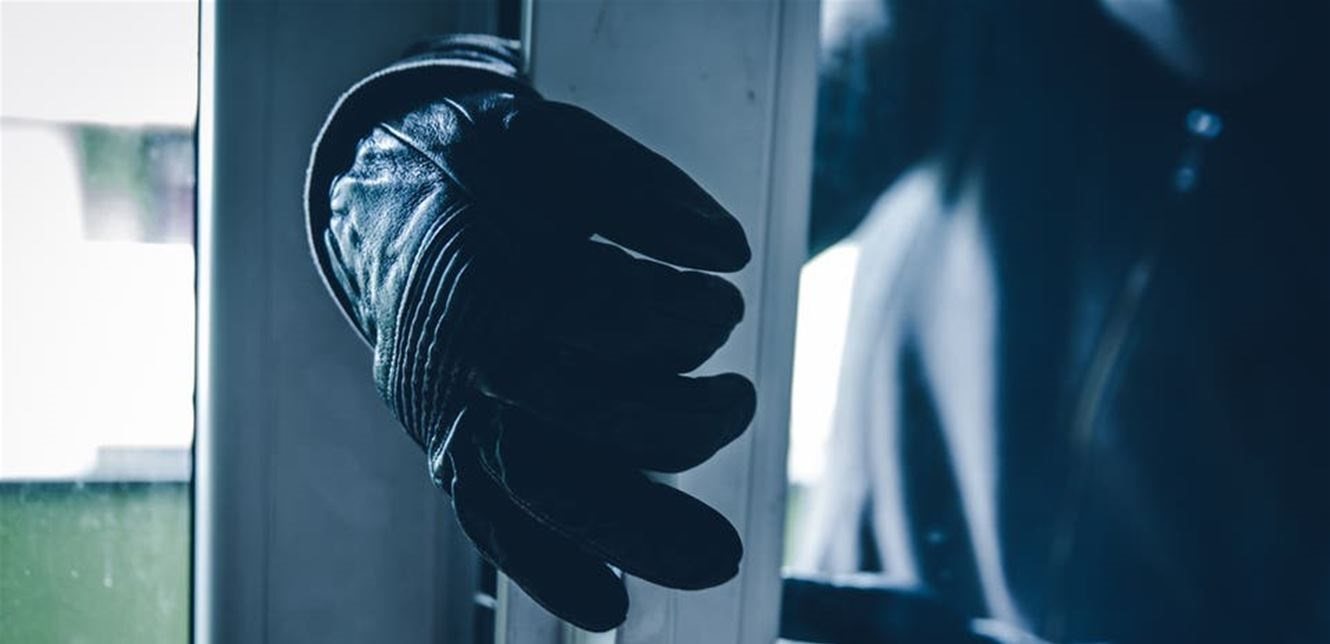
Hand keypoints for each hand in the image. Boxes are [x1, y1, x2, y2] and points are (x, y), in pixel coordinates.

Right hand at [306, 36, 755, 631]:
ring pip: (541, 493)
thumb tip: (725, 249)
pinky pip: (493, 524)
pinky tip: (605, 606)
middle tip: (741, 401)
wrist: (377, 202)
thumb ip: (640, 190)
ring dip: (635, 533)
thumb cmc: (474, 165)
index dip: (676, 317)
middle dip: (679, 430)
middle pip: (575, 423)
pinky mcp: (450, 448)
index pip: (595, 315)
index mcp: (486, 270)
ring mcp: (453, 413)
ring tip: (718, 555)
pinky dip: (546, 571)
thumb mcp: (555, 138)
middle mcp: (465, 357)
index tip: (721, 303)